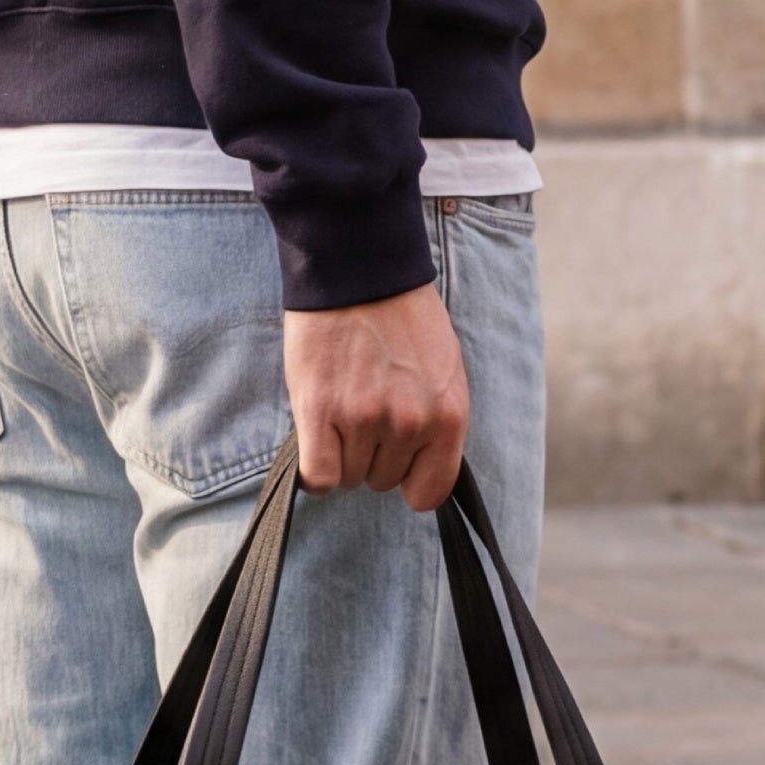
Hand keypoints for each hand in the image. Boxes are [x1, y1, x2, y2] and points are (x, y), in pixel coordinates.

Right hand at [283, 283, 468, 512]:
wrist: (360, 272)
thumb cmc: (404, 320)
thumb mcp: (445, 373)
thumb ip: (439, 423)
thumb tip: (424, 468)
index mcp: (449, 416)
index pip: (430, 491)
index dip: (410, 481)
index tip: (399, 463)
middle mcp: (411, 423)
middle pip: (384, 481)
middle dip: (373, 456)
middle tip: (365, 411)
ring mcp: (366, 418)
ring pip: (350, 477)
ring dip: (342, 454)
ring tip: (342, 409)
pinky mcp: (321, 410)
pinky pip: (319, 476)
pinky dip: (315, 470)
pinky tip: (317, 439)